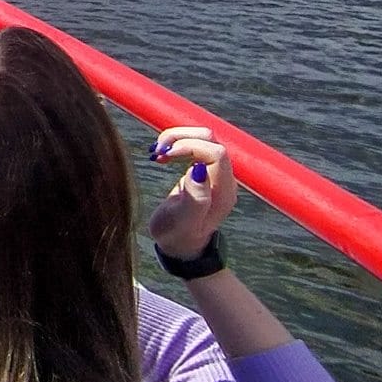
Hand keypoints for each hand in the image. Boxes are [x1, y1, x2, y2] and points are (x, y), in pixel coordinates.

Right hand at [146, 126, 236, 260]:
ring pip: (201, 136)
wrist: (182, 244)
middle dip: (181, 138)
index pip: (216, 152)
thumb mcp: (182, 224)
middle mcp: (223, 178)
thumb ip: (194, 200)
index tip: (165, 155)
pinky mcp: (204, 168)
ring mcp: (215, 172)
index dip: (190, 147)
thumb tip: (197, 170)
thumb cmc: (179, 236)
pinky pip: (194, 143)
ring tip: (158, 151)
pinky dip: (176, 142)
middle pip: (209, 138)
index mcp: (223, 191)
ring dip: (177, 137)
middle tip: (158, 151)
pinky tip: (163, 154)